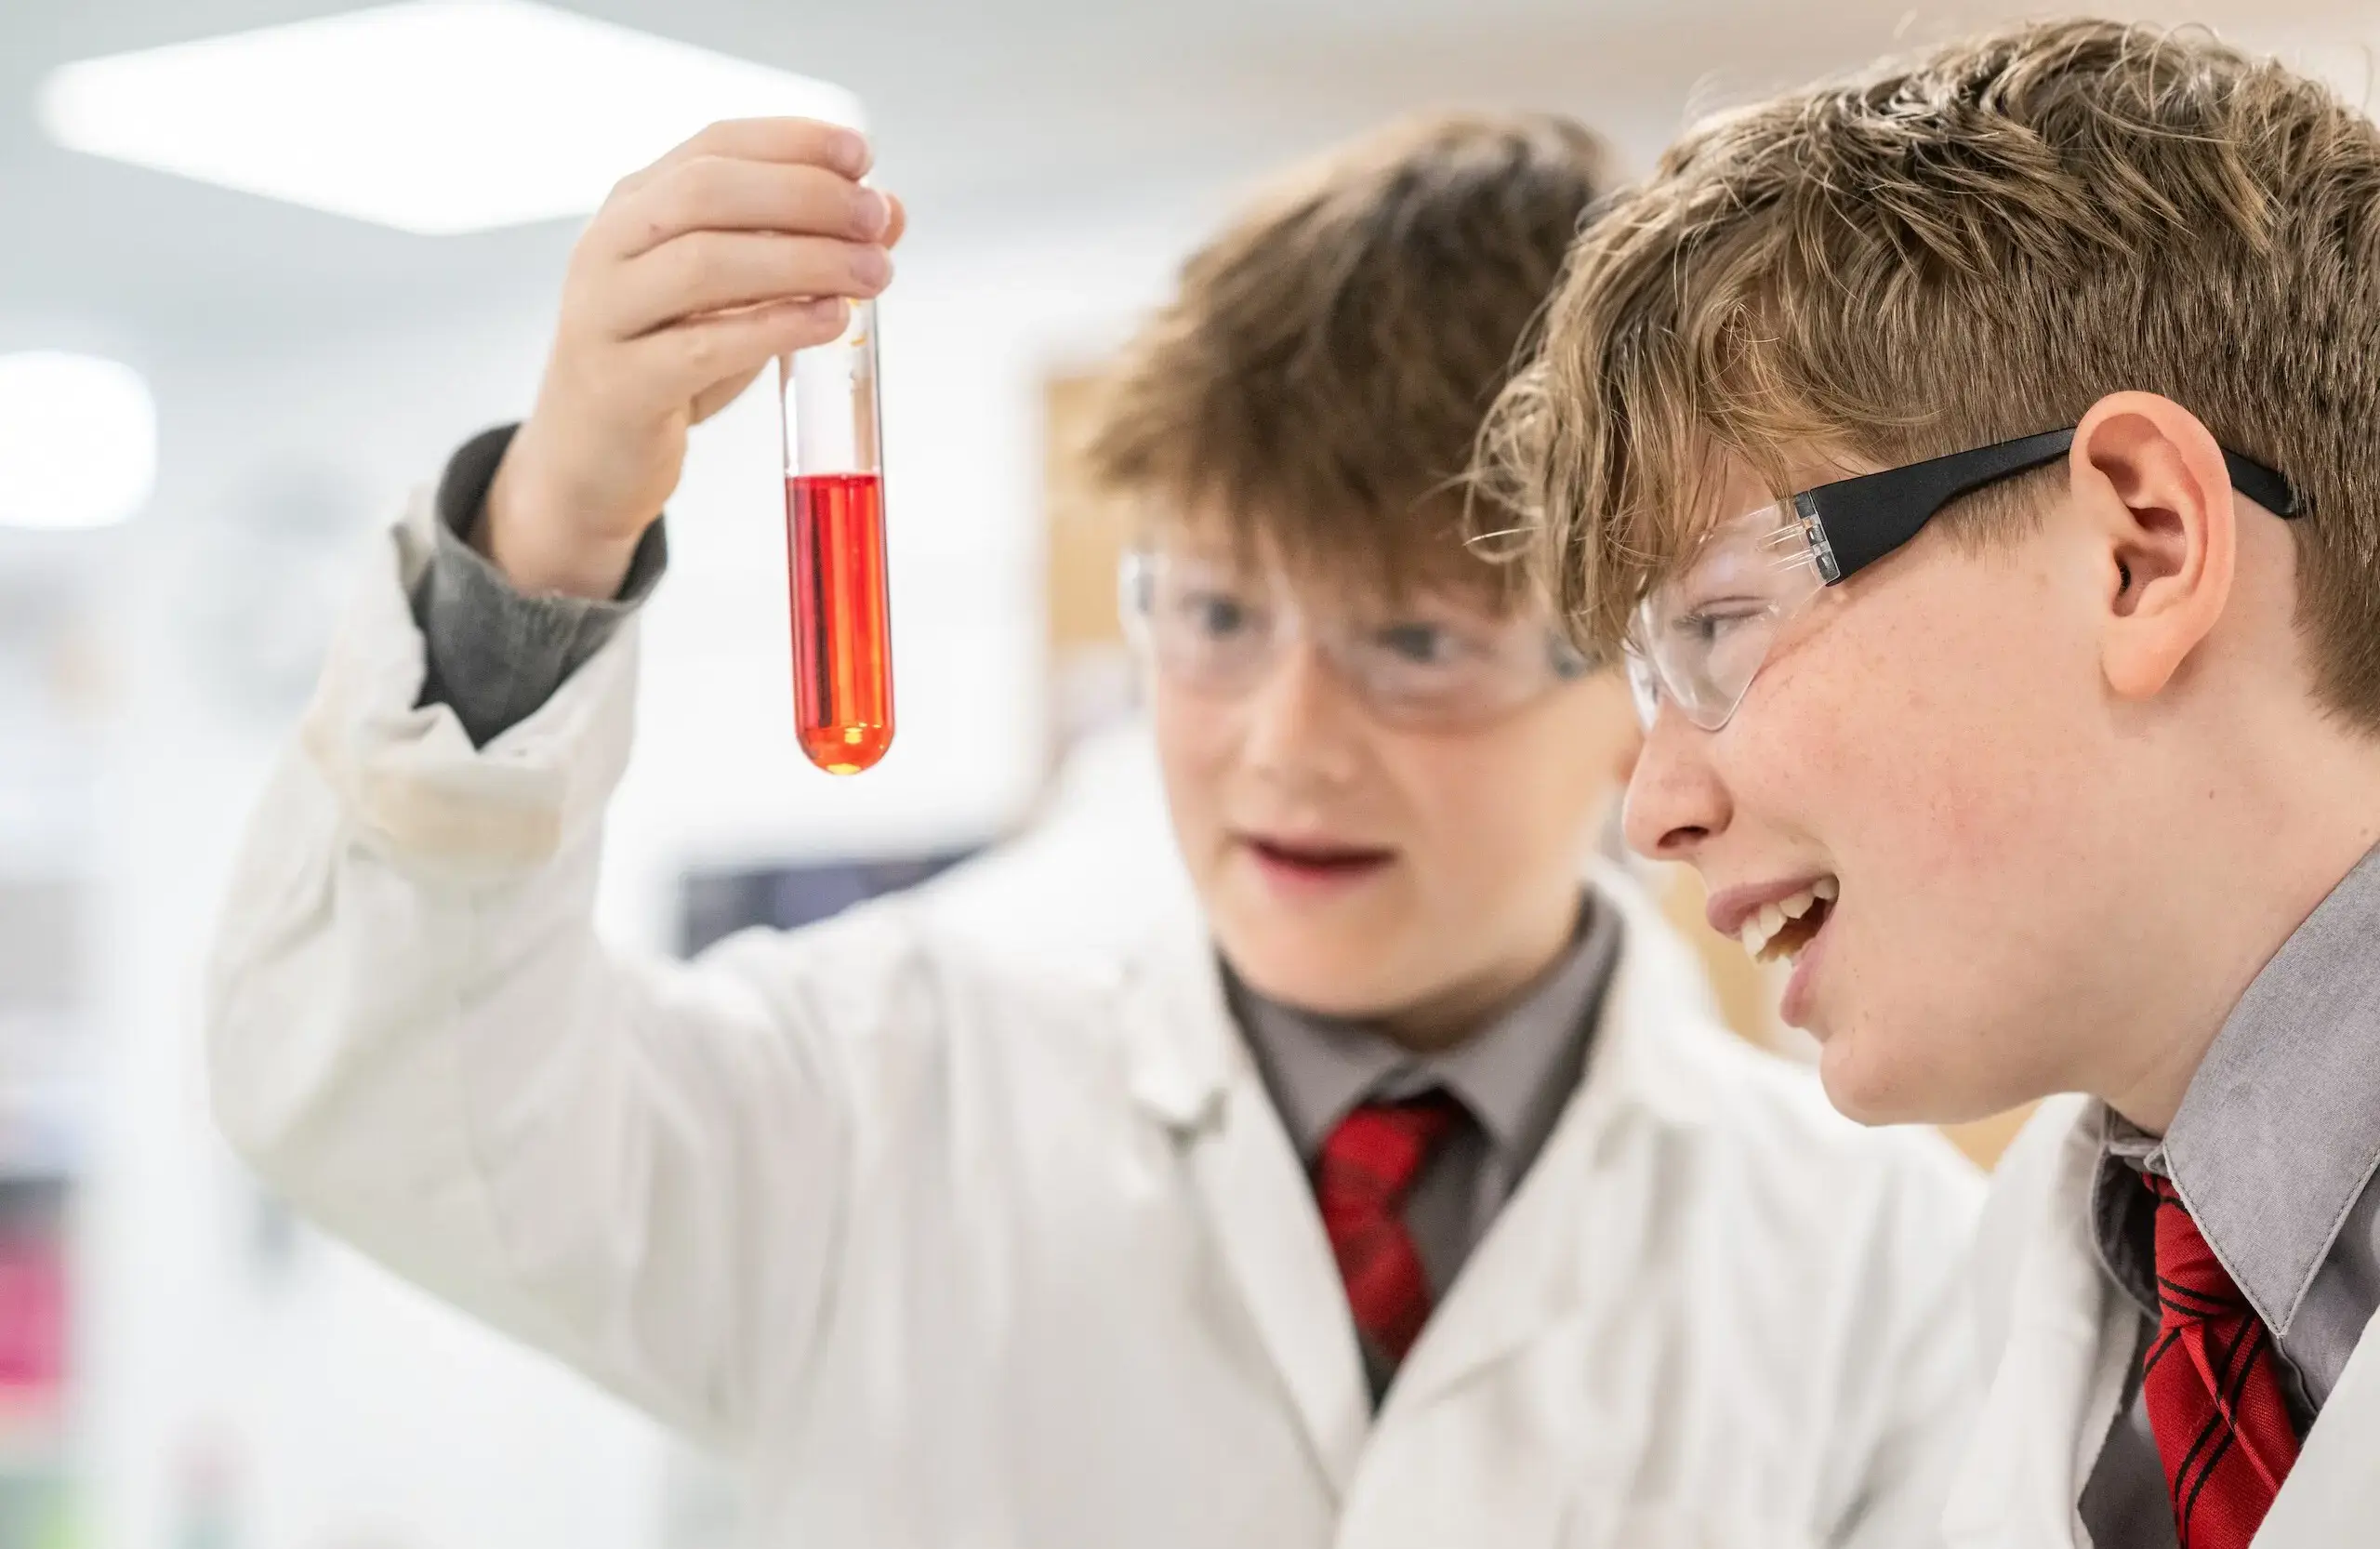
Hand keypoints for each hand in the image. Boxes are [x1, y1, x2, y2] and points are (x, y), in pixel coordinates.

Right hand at [482, 119, 904, 597]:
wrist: (590, 461)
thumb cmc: (670, 366)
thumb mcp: (740, 300)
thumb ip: (804, 250)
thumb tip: (889, 213)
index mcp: (636, 206)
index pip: (715, 145)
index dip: (791, 141)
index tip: (860, 153)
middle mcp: (609, 246)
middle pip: (707, 190)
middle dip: (804, 195)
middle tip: (874, 219)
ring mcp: (604, 314)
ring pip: (703, 261)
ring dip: (802, 260)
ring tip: (872, 273)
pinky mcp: (618, 385)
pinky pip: (700, 347)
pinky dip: (774, 328)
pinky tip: (829, 320)